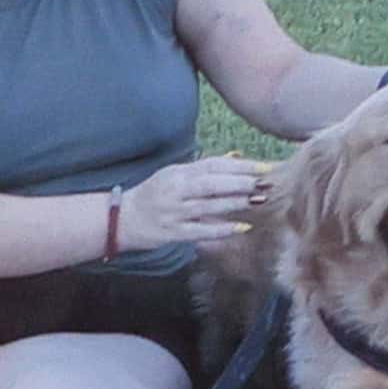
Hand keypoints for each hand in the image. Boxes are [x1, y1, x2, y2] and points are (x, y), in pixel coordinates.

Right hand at [117, 156, 269, 248]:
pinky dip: (221, 229)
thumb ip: (204, 167)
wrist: (122, 219)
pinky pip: (200, 230)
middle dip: (241, 182)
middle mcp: (176, 189)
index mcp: (179, 172)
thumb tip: (236, 156)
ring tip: (257, 200)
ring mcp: (174, 211)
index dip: (241, 165)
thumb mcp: (175, 174)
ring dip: (235, 203)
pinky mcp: (173, 231)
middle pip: (212, 183)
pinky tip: (241, 228)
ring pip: (208, 205)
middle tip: (265, 183)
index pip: (213, 165)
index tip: (264, 167)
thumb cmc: (153, 195)